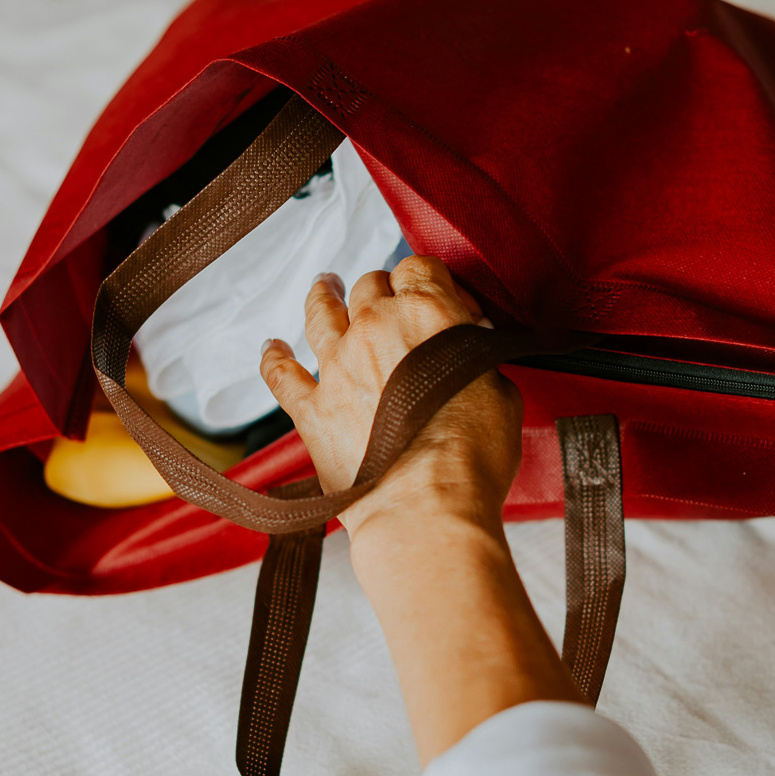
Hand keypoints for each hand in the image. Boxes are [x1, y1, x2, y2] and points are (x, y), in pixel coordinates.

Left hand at [258, 254, 521, 536]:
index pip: (420, 268)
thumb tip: (470, 351)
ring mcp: (337, 368)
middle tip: (387, 301)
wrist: (425, 507)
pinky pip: (281, 374)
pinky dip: (274, 357)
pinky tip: (273, 348)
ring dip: (322, 295)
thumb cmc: (470, 458)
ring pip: (319, 312)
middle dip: (381, 290)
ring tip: (324, 287)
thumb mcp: (501, 392)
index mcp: (427, 314)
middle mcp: (375, 329)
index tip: (437, 295)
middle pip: (369, 286)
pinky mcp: (312, 410)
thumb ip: (478, 359)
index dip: (429, 279)